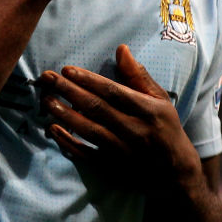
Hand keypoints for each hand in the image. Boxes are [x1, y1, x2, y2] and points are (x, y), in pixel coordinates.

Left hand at [39, 44, 201, 192]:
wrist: (175, 172)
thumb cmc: (166, 128)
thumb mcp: (160, 100)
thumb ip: (139, 76)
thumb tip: (121, 49)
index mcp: (148, 110)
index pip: (114, 92)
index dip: (89, 81)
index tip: (67, 70)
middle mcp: (134, 130)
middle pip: (97, 109)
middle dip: (69, 92)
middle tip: (47, 78)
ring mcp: (122, 150)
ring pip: (89, 131)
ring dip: (65, 115)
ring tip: (46, 100)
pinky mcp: (113, 167)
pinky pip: (87, 154)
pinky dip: (69, 142)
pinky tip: (53, 129)